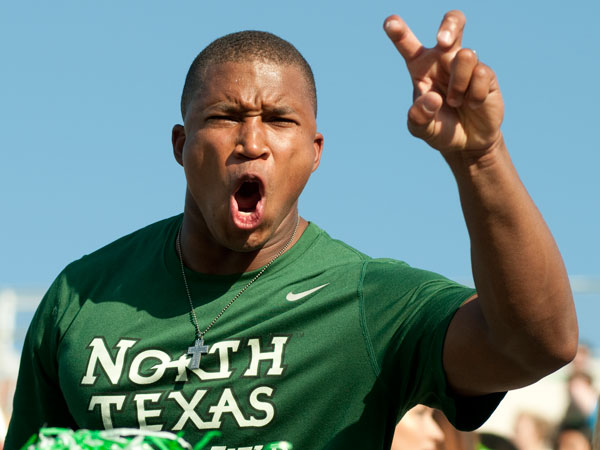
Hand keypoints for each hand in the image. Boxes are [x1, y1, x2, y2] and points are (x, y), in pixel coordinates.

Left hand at [384, 11, 503, 156]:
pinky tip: (473, 105)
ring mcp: (466, 65)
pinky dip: (474, 95)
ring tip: (456, 102)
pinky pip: (481, 74)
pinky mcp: (486, 74)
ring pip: (465, 55)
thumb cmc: (439, 129)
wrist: (467, 143)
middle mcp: (444, 60)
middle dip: (450, 25)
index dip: (399, 32)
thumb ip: (419, 117)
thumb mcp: (421, 129)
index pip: (408, 45)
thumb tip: (433, 98)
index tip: (389, 22)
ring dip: (458, 84)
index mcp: (421, 67)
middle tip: (443, 42)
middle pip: (453, 22)